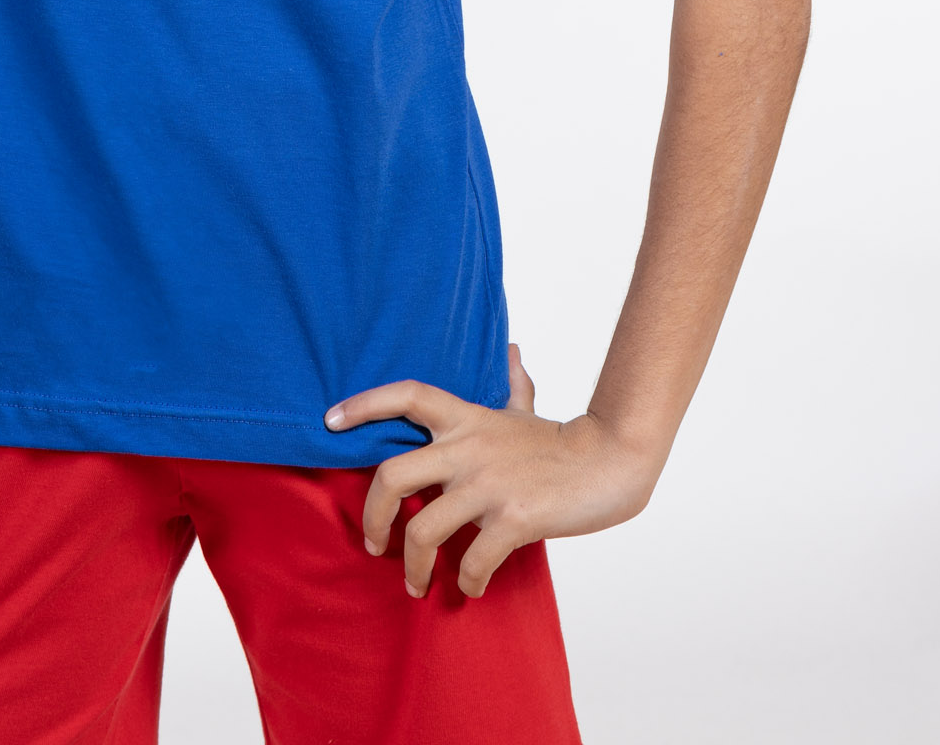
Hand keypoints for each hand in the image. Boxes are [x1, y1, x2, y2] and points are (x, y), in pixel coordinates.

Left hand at [323, 344, 661, 598]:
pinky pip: (473, 559)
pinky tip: (470, 588)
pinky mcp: (513, 520)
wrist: (609, 463)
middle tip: (372, 542)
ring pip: (423, 530)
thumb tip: (511, 351)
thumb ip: (511, 384)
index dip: (363, 404)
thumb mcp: (526, 410)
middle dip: (371, 516)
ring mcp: (488, 485)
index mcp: (466, 419)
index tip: (329, 421)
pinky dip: (467, 581)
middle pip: (392, 476)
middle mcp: (468, 449)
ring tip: (415, 584)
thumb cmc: (561, 442)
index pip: (405, 396)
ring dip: (414, 566)